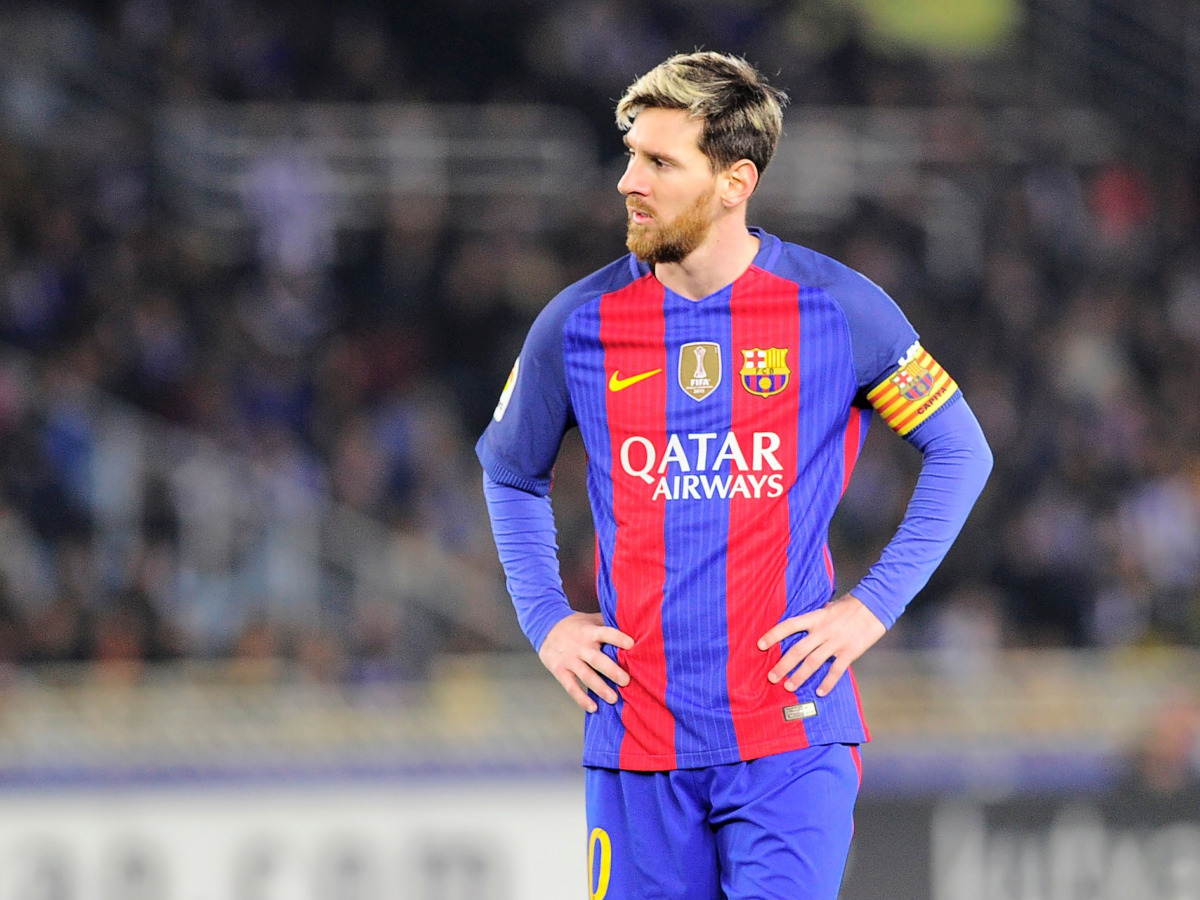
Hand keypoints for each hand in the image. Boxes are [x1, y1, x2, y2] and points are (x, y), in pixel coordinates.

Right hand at [539, 612, 633, 712]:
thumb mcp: (590, 619)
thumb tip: (633, 627)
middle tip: (626, 681)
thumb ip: (607, 624)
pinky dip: (581, 698)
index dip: (618, 638)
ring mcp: (569, 659)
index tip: (631, 645)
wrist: (544, 626)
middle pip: (597, 659)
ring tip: (614, 699)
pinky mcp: (559, 670)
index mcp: (590, 632)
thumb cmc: (575, 625)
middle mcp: (580, 646)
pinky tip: (593, 707)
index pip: (606, 633)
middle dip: (612, 671)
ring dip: (600, 688)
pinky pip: (571, 686)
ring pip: (586, 676)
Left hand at [757, 593, 886, 696]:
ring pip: (813, 662)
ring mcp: (836, 642)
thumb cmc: (852, 604)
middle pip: (798, 650)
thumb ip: (817, 618)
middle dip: (783, 665)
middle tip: (771, 677)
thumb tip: (805, 624)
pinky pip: (836, 670)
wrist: (876, 604)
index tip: (760, 645)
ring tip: (788, 686)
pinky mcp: (850, 651)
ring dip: (799, 676)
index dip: (773, 635)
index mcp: (816, 617)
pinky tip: (820, 692)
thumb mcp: (829, 606)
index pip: (789, 626)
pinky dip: (828, 682)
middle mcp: (823, 631)